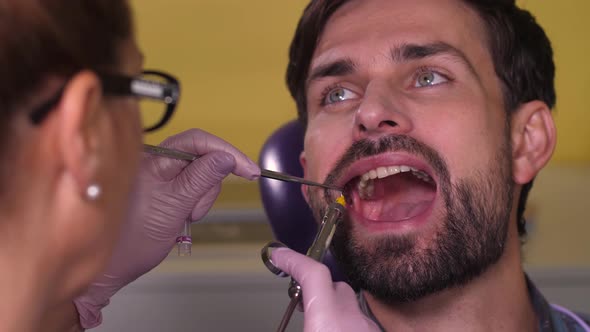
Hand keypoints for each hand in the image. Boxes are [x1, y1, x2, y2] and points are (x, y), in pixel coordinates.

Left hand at [74, 129, 259, 327]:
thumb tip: (226, 158)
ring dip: (202, 197)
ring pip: (201, 173)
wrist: (113, 266)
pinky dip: (196, 201)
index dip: (227, 152)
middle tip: (197, 210)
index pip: (197, 140)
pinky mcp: (165, 187)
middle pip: (202, 156)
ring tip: (186, 216)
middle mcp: (156, 160)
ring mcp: (160, 174)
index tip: (249, 170)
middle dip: (209, 184)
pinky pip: (193, 185)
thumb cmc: (132, 240)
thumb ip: (201, 179)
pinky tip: (184, 215)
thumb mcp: (173, 208)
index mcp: (153, 159)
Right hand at [271, 247, 380, 331]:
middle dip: (317, 290)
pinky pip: (361, 325)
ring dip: (333, 312)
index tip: (279, 255)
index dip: (295, 260)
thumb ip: (297, 321)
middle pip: (337, 288)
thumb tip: (294, 311)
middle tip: (300, 301)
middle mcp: (354, 321)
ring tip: (318, 324)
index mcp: (328, 322)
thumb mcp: (303, 331)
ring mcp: (370, 329)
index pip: (314, 274)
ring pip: (351, 308)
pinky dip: (347, 326)